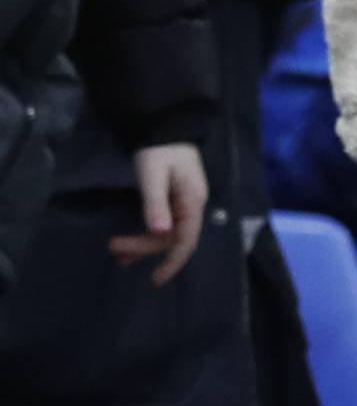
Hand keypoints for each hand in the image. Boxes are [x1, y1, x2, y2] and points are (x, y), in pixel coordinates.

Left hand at [111, 142, 207, 286]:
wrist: (166, 126)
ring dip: (144, 244)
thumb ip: (156, 204)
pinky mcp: (175, 200)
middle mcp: (192, 206)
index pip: (186, 240)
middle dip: (145, 248)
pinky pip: (164, 224)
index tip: (156, 279)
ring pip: (167, 233)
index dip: (172, 262)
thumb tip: (160, 232)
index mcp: (192, 202)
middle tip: (115, 250)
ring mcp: (185, 203)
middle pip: (172, 238)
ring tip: (117, 252)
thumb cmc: (160, 150)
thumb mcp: (153, 175)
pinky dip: (147, 235)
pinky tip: (131, 242)